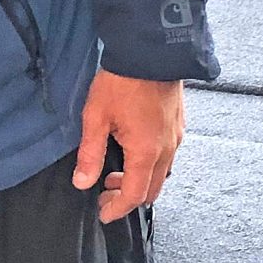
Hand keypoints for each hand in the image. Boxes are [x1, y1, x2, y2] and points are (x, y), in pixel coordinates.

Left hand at [72, 71, 185, 225]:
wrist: (152, 50)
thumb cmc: (123, 81)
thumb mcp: (96, 117)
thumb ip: (90, 153)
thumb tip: (82, 182)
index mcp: (146, 152)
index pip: (135, 196)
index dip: (118, 209)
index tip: (103, 213)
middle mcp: (167, 149)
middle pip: (151, 190)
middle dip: (128, 197)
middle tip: (105, 193)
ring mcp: (177, 137)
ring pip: (161, 174)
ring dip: (140, 180)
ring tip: (115, 172)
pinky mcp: (179, 125)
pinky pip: (168, 156)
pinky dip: (150, 165)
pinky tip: (133, 152)